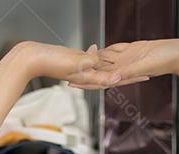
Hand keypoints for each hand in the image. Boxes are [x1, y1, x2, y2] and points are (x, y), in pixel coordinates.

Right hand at [18, 41, 150, 88]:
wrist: (33, 58)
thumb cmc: (51, 62)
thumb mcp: (74, 62)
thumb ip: (90, 63)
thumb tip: (103, 67)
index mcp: (88, 77)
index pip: (113, 79)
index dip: (129, 77)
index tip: (144, 76)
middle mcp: (86, 74)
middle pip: (112, 74)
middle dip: (128, 74)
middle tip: (146, 72)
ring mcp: (80, 67)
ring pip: (102, 66)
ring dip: (115, 64)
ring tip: (129, 61)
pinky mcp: (74, 59)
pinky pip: (91, 58)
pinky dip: (99, 54)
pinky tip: (100, 49)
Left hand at [68, 38, 178, 89]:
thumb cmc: (165, 61)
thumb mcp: (144, 65)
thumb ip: (128, 72)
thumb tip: (113, 79)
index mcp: (124, 74)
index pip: (100, 79)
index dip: (85, 80)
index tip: (70, 81)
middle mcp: (123, 69)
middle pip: (98, 71)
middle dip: (83, 71)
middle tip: (67, 69)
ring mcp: (127, 60)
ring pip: (104, 60)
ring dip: (92, 60)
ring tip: (77, 59)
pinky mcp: (132, 51)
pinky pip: (114, 51)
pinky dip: (104, 50)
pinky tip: (96, 49)